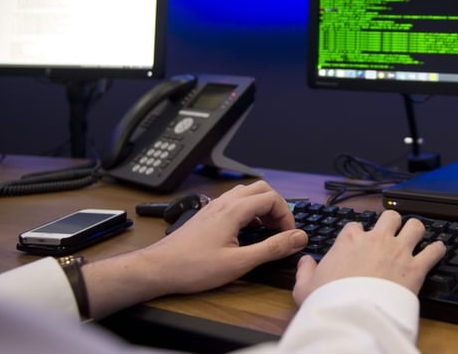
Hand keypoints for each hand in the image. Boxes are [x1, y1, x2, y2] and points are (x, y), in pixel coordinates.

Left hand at [83, 181, 307, 317]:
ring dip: (262, 206)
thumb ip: (272, 248)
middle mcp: (224, 203)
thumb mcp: (239, 262)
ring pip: (246, 193)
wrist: (158, 269)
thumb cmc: (193, 267)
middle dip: (277, 206)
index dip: (287, 215)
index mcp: (234, 210)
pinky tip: (246, 231)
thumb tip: (298, 238)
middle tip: (281, 228)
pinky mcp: (206, 215)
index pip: (272, 198)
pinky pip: (234, 202)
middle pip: (261, 188)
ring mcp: (213, 207)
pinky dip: (248, 210)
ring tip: (267, 229)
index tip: (289, 235)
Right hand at [291, 209, 445, 304]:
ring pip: (415, 226)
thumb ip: (305, 270)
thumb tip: (304, 262)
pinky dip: (437, 250)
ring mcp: (398, 251)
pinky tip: (437, 251)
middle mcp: (377, 239)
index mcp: (350, 239)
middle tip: (392, 233)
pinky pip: (434, 251)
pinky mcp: (415, 268)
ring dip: (416, 230)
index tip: (359, 242)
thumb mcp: (305, 286)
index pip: (356, 224)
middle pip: (390, 217)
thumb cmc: (329, 300)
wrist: (352, 315)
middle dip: (392, 223)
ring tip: (415, 237)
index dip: (358, 233)